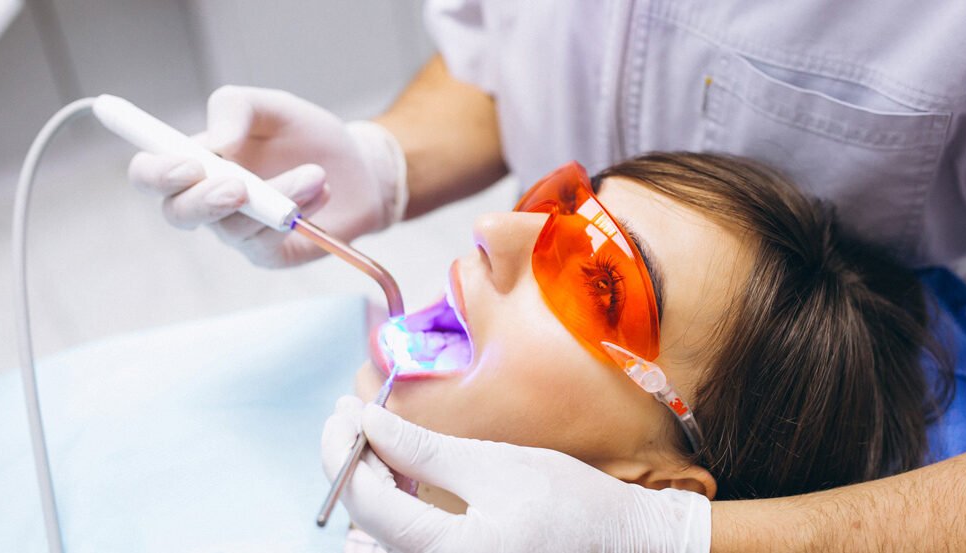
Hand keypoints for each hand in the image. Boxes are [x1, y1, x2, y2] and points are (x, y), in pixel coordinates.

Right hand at [128, 86, 405, 266]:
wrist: (360, 167)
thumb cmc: (307, 136)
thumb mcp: (272, 107)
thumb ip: (234, 110)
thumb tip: (214, 145)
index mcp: (197, 161)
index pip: (150, 174)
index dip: (156, 173)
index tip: (190, 165)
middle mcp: (207, 201)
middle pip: (177, 214)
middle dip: (204, 202)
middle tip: (239, 187)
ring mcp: (237, 231)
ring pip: (234, 225)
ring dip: (276, 196)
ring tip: (316, 174)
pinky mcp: (268, 254)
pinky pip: (266, 241)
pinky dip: (295, 212)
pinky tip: (322, 191)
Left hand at [320, 396, 711, 552]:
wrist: (624, 546)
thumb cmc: (573, 507)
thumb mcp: (498, 466)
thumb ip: (425, 451)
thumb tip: (368, 422)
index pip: (365, 503)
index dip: (343, 452)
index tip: (341, 410)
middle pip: (364, 521)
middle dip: (351, 463)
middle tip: (352, 414)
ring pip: (379, 533)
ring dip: (370, 483)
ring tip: (378, 437)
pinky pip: (405, 542)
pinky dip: (395, 503)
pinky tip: (403, 471)